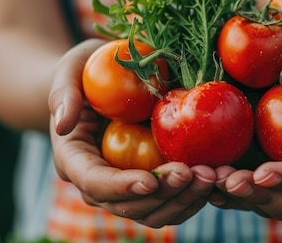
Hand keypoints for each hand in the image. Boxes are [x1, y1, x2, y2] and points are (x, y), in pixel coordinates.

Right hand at [47, 38, 215, 227]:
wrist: (103, 83)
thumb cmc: (84, 72)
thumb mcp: (69, 70)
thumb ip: (62, 93)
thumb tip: (62, 124)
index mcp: (75, 160)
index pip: (94, 183)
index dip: (121, 187)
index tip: (149, 181)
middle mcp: (99, 183)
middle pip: (130, 206)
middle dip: (165, 194)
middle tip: (198, 174)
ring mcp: (127, 188)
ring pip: (155, 211)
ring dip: (186, 199)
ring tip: (214, 176)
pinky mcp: (152, 185)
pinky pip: (173, 202)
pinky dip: (196, 194)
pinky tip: (219, 176)